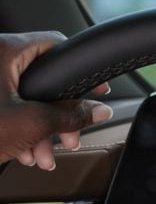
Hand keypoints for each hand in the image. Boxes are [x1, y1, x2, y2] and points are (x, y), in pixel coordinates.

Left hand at [0, 32, 111, 169]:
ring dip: (40, 130)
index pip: (55, 47)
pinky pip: (6, 106)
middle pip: (41, 81)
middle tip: (68, 137)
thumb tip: (97, 110)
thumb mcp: (32, 123)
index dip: (80, 72)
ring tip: (43, 155)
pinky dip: (19, 129)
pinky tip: (25, 151)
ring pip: (24, 98)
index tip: (96, 90)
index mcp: (4, 51)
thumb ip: (71, 115)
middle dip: (58, 117)